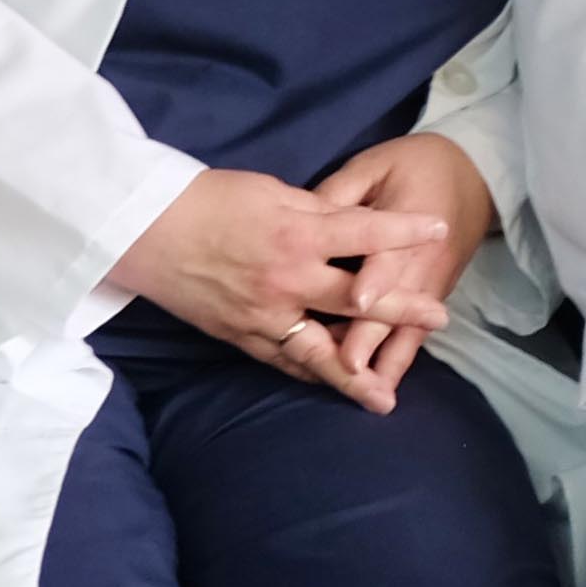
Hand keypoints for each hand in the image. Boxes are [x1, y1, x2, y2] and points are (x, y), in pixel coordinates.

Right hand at [123, 166, 448, 412]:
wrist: (145, 231)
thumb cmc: (208, 200)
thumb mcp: (271, 190)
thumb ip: (318, 211)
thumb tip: (357, 224)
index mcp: (296, 233)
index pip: (364, 233)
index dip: (405, 230)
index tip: (440, 228)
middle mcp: (286, 280)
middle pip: (355, 301)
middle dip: (401, 311)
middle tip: (440, 318)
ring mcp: (262, 315)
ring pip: (318, 352)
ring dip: (354, 374)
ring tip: (385, 396)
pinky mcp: (240, 336)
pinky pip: (282, 361)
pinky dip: (310, 374)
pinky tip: (334, 384)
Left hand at [302, 132, 491, 398]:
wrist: (476, 170)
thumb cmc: (416, 164)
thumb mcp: (376, 164)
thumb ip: (339, 193)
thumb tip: (301, 222)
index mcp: (408, 221)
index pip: (390, 255)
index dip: (375, 278)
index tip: (357, 300)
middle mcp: (422, 261)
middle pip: (397, 304)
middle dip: (372, 336)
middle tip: (347, 365)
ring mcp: (431, 284)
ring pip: (409, 329)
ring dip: (387, 361)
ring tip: (367, 393)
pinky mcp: (434, 296)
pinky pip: (415, 334)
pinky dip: (398, 359)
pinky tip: (379, 383)